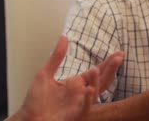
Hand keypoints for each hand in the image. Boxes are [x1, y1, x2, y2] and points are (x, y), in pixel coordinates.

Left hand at [8, 35, 123, 120]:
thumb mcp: (45, 73)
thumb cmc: (36, 100)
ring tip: (96, 69)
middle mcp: (80, 93)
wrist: (29, 118)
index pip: (96, 71)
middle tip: (119, 57)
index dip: (108, 63)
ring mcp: (78, 103)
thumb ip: (56, 56)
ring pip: (94, 92)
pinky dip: (87, 99)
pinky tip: (88, 90)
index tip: (120, 53)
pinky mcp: (74, 114)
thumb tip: (64, 37)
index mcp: (76, 83)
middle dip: (110, 69)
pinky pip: (84, 107)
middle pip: (101, 80)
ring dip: (97, 82)